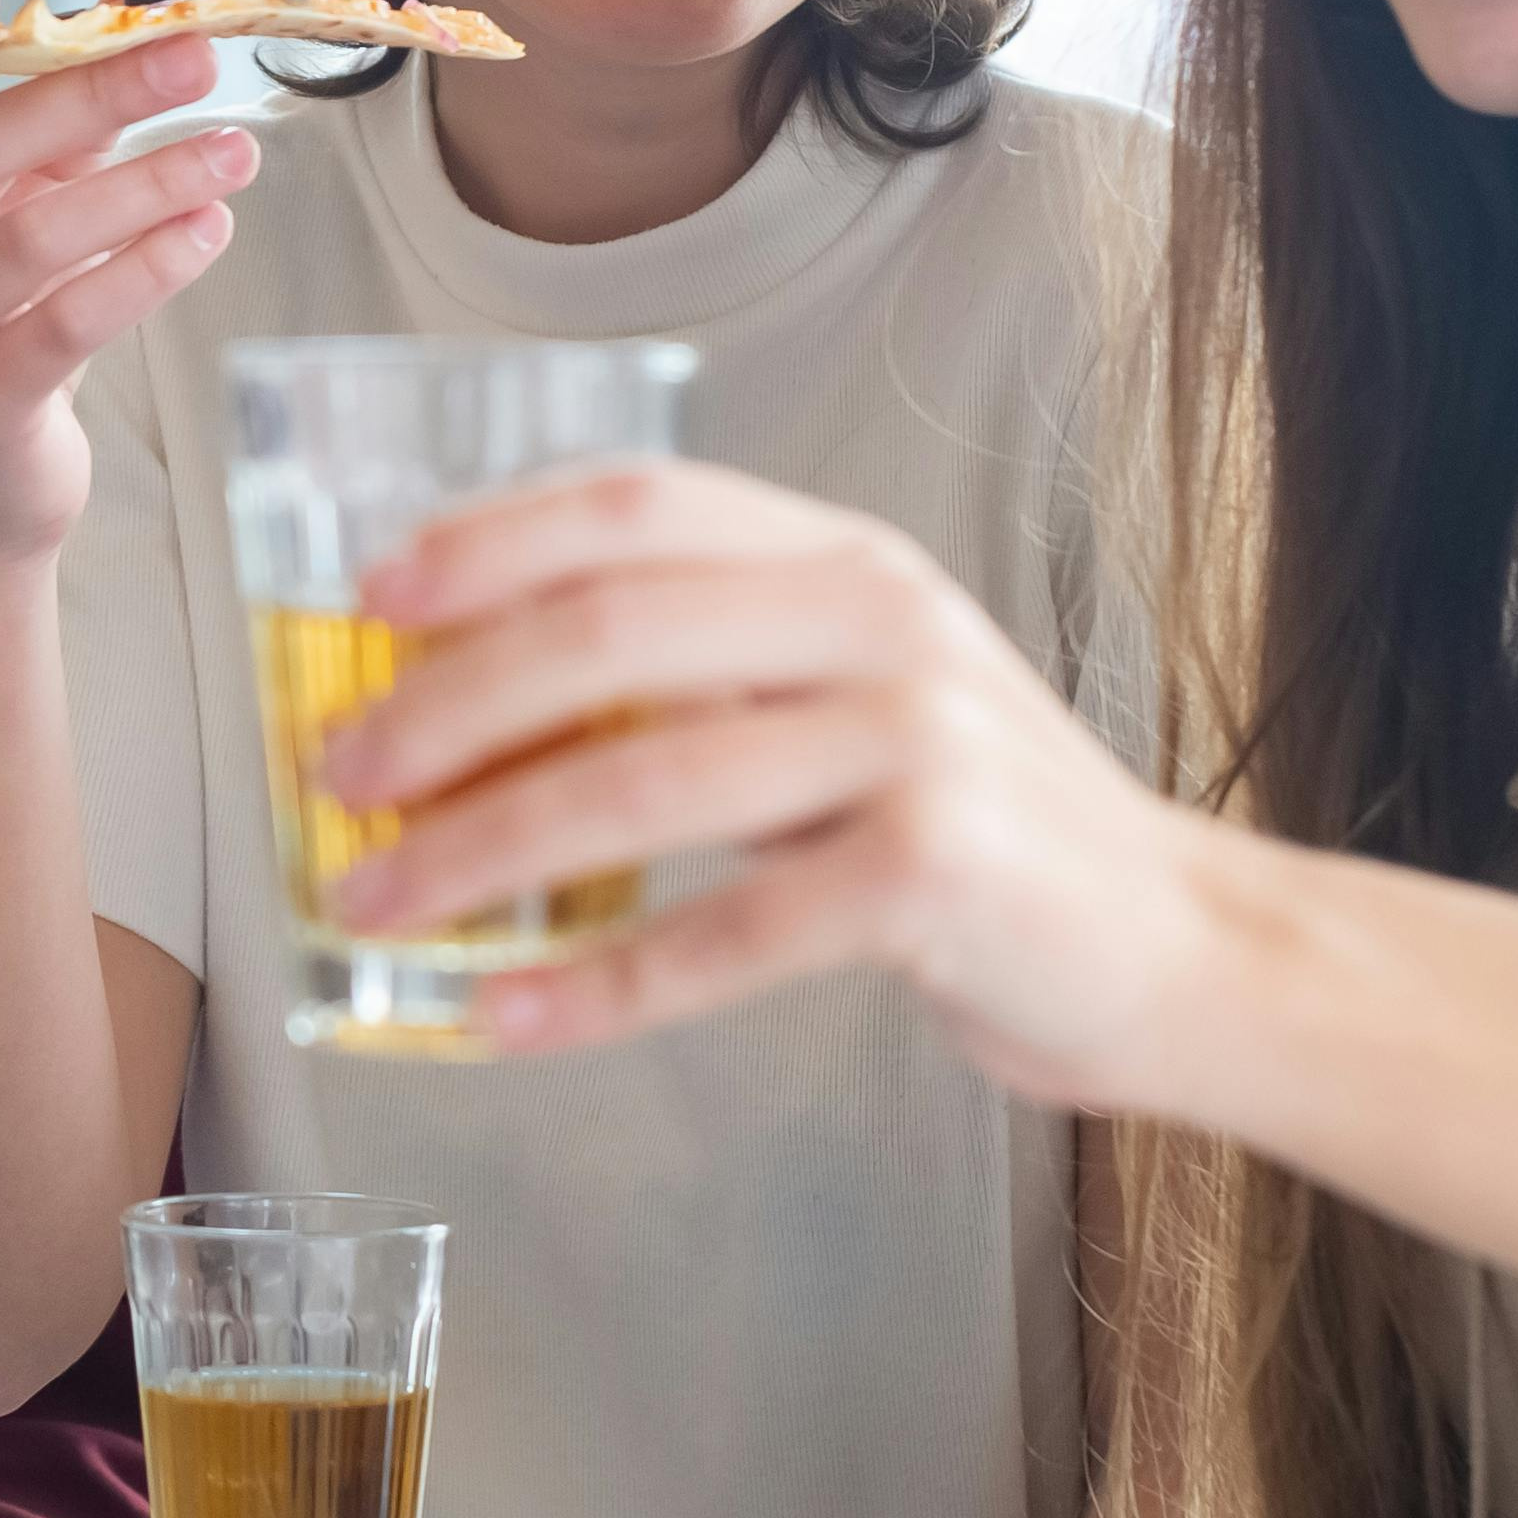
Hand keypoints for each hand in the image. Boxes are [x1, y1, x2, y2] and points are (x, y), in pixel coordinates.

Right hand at [0, 0, 252, 567]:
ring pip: (33, 240)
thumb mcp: (23, 197)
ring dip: (147, 184)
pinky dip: (148, 269)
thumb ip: (75, 92)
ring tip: (237, 149)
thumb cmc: (1, 310)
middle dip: (90, 93)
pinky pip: (68, 324)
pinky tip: (210, 229)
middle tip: (194, 56)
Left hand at [317, 458, 1219, 1099]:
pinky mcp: (929, 875)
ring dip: (479, 850)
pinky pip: (719, 933)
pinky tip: (500, 1014)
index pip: (635, 503)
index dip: (485, 541)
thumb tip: (479, 709)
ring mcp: (912, 744)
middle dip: (443, 706)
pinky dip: (592, 982)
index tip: (363, 601)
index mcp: (844, 561)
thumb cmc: (980, 832)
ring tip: (372, 905)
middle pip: (607, 632)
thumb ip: (709, 677)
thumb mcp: (853, 702)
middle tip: (337, 780)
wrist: (1179, 947)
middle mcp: (877, 624)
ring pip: (639, 781)